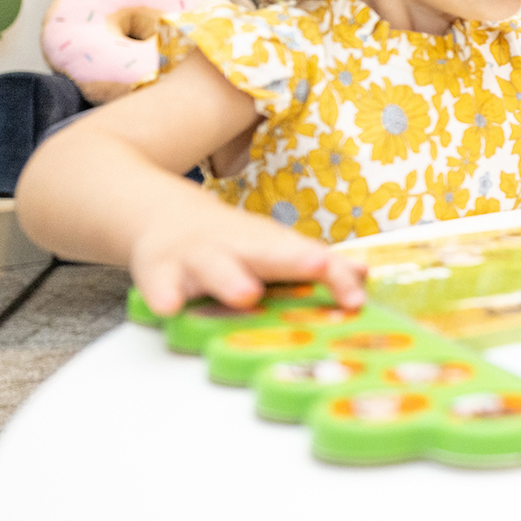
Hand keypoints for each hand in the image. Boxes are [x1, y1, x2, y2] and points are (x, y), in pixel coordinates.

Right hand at [128, 203, 366, 316]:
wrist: (161, 213)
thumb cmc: (229, 241)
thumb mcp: (273, 248)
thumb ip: (314, 264)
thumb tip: (362, 272)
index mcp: (271, 246)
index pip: (312, 259)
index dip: (336, 277)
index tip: (356, 300)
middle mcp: (239, 249)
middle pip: (271, 254)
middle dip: (296, 261)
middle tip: (319, 268)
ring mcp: (198, 258)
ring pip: (217, 268)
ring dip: (232, 280)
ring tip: (246, 295)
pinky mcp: (158, 271)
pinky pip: (161, 285)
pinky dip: (165, 295)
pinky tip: (171, 308)